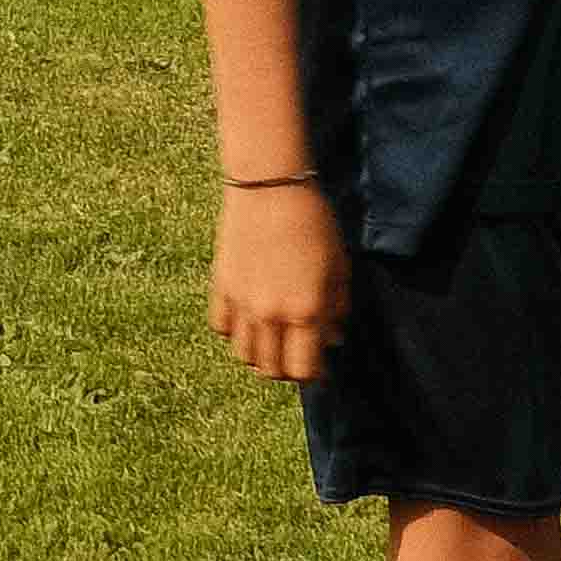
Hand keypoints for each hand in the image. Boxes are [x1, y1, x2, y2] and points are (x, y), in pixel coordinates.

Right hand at [209, 175, 347, 380]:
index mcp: (305, 312)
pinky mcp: (221, 287)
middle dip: (286, 369)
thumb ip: (337, 308)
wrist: (270, 187)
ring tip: (271, 341)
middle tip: (295, 354)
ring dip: (259, 355)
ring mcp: (242, 303)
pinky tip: (248, 319)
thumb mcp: (339, 267)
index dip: (313, 374)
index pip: (303, 370)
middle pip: (271, 369)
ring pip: (244, 354)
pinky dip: (235, 332)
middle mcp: (271, 315)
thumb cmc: (314, 223)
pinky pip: (222, 328)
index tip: (319, 364)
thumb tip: (333, 338)